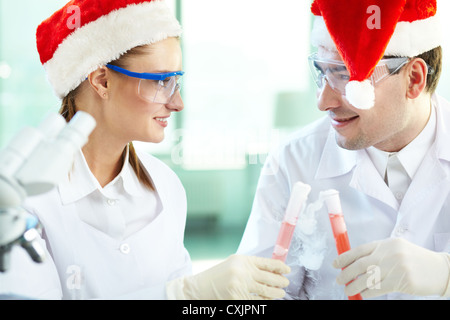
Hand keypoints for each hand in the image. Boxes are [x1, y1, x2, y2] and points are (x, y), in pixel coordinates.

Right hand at [167, 255, 290, 299]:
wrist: (198, 288)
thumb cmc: (217, 276)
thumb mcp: (233, 264)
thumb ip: (250, 266)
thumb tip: (272, 271)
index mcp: (242, 260)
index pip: (267, 262)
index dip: (280, 267)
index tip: (287, 270)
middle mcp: (243, 271)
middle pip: (269, 277)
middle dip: (280, 281)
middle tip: (285, 283)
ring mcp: (240, 286)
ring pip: (266, 291)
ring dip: (276, 293)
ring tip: (280, 293)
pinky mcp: (238, 299)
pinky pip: (257, 302)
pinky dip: (264, 302)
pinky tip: (268, 300)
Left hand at [333, 238, 449, 297]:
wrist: (439, 269)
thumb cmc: (413, 259)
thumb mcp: (395, 249)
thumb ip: (376, 253)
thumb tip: (352, 263)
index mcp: (385, 243)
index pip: (359, 250)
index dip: (344, 258)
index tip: (334, 265)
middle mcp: (389, 253)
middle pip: (360, 265)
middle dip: (346, 274)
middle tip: (339, 280)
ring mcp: (396, 267)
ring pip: (368, 279)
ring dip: (354, 286)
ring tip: (347, 290)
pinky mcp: (403, 281)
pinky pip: (379, 289)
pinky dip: (368, 293)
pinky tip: (362, 295)